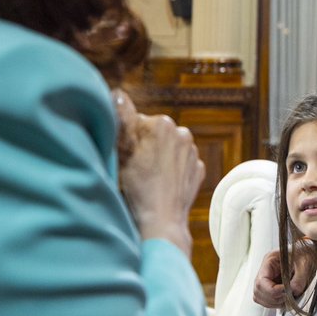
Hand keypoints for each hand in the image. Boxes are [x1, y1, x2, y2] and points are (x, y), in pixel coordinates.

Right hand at [114, 91, 204, 256]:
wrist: (162, 221)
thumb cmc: (138, 187)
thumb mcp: (122, 151)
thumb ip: (121, 118)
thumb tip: (118, 94)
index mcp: (161, 123)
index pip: (136, 121)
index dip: (127, 138)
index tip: (125, 155)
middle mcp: (182, 132)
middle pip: (154, 133)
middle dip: (144, 146)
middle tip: (135, 169)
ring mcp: (193, 152)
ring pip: (168, 148)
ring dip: (158, 157)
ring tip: (149, 179)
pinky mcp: (198, 169)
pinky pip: (180, 164)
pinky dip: (171, 171)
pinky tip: (162, 184)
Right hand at [253, 247, 313, 306]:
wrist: (309, 252)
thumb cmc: (306, 253)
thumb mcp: (305, 264)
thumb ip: (299, 279)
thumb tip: (293, 292)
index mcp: (270, 260)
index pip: (261, 281)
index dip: (272, 290)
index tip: (285, 291)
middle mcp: (266, 270)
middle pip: (258, 291)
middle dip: (273, 298)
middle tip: (288, 296)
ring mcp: (268, 278)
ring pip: (261, 297)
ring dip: (274, 302)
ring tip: (288, 299)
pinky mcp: (272, 286)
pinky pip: (267, 300)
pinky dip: (276, 303)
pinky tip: (286, 299)